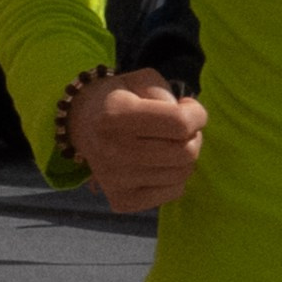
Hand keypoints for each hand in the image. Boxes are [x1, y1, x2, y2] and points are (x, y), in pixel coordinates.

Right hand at [64, 65, 205, 212]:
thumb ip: (166, 94)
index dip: (197, 114)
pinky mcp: (122, 200)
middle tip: (180, 129)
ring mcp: (115, 180)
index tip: (188, 107)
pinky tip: (159, 164)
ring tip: (167, 144)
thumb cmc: (121, 99)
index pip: (180, 123)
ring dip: (184, 157)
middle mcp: (113, 150)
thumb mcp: (141, 80)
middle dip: (193, 137)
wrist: (83, 125)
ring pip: (183, 173)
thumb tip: (186, 126)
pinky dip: (174, 177)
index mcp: (116, 114)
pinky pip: (174, 192)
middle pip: (186, 152)